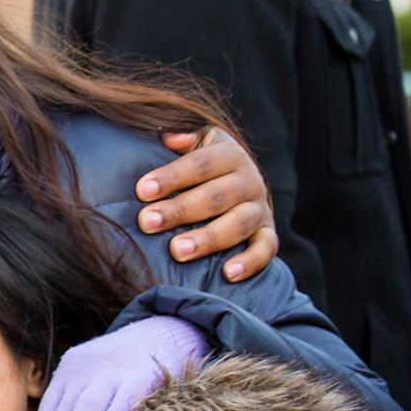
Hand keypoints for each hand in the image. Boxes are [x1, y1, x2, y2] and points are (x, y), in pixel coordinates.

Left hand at [31, 316, 206, 410]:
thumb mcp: (93, 377)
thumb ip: (72, 406)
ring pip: (88, 407)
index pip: (49, 409)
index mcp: (70, 367)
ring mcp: (115, 370)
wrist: (166, 332)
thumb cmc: (126, 368)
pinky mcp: (143, 376)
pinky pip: (122, 402)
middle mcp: (87, 367)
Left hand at [141, 127, 277, 280]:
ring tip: (177, 251)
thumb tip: (168, 136)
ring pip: (239, 223)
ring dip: (208, 238)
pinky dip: (250, 262)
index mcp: (230, 154)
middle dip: (180, 210)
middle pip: (216, 196)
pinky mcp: (267, 233)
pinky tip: (227, 274)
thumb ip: (183, 138)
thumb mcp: (197, 143)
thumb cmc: (203, 166)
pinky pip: (265, 249)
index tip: (142, 190)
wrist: (239, 182)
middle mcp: (250, 180)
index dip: (172, 176)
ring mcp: (260, 208)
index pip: (200, 164)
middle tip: (147, 222)